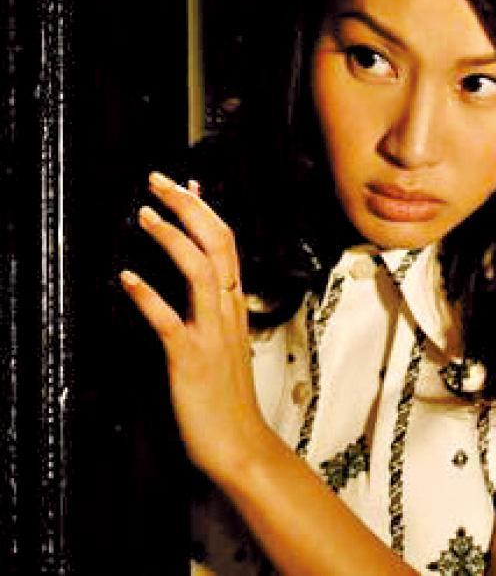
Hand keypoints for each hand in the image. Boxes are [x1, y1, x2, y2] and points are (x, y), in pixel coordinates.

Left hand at [120, 171, 273, 479]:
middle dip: (188, 207)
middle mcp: (227, 312)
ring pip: (201, 271)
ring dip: (172, 239)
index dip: (204, 209)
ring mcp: (212, 334)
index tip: (183, 183)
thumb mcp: (224, 343)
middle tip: (159, 181)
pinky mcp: (191, 359)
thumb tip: (202, 279)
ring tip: (144, 215)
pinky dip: (148, 296)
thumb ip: (212, 309)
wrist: (238, 443)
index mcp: (234, 306)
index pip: (226, 243)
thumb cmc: (226, 397)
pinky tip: (127, 279)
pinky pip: (170, 321)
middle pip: (218, 244)